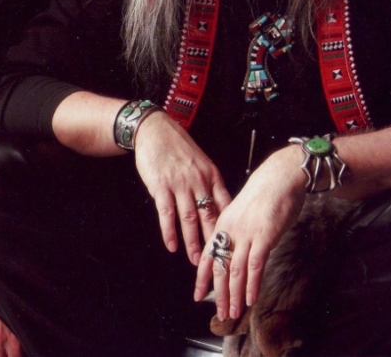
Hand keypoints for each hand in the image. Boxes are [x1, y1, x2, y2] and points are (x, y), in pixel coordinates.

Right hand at [134, 111, 230, 264]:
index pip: (225, 205)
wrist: (156, 130)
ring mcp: (180, 184)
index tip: (234, 243)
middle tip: (218, 260)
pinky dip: (169, 232)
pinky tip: (171, 245)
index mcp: (212, 175)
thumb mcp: (201, 162)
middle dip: (214, 241)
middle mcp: (198, 181)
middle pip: (209, 216)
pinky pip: (167, 213)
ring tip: (196, 260)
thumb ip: (209, 184)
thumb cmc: (178, 147)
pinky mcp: (161, 186)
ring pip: (189, 219)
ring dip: (193, 242)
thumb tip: (219, 207)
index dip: (230, 226)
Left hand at [194, 145, 305, 321]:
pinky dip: (251, 284)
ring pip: (235, 271)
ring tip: (233, 312)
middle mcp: (231, 230)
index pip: (209, 256)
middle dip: (219, 294)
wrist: (280, 176)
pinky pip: (255, 265)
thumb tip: (238, 253)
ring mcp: (246, 233)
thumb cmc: (265, 194)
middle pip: (220, 268)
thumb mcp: (243, 212)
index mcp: (223, 223)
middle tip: (221, 313)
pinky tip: (250, 298)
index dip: (203, 279)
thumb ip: (238, 232)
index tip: (198, 296)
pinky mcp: (264, 236)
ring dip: (234, 295)